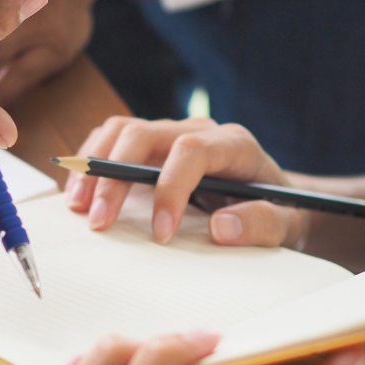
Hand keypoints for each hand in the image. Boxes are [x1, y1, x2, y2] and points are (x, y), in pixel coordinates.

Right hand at [65, 117, 306, 246]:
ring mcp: (172, 135)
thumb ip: (263, 225)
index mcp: (234, 144)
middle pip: (144, 135)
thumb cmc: (280, 212)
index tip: (160, 234)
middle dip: (115, 177)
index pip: (191, 150)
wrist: (276, 200)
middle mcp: (199, 131)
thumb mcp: (287, 226)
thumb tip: (222, 227)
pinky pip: (112, 141)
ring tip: (77, 206)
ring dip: (93, 166)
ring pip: (121, 131)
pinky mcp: (153, 148)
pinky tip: (80, 194)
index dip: (170, 189)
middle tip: (98, 223)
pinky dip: (91, 163)